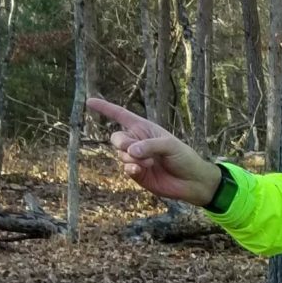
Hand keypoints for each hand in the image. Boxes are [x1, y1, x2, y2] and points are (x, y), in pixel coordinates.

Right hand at [86, 97, 221, 207]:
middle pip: (117, 138)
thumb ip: (149, 146)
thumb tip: (130, 151)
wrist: (192, 181)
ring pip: (121, 154)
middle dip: (122, 143)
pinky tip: (140, 170)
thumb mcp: (169, 145)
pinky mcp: (137, 174)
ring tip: (150, 163)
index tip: (89, 101)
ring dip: (133, 159)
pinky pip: (126, 168)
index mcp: (144, 128)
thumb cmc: (184, 157)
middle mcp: (137, 142)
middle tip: (136, 151)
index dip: (105, 108)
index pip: (121, 115)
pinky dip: (131, 169)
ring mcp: (136, 158)